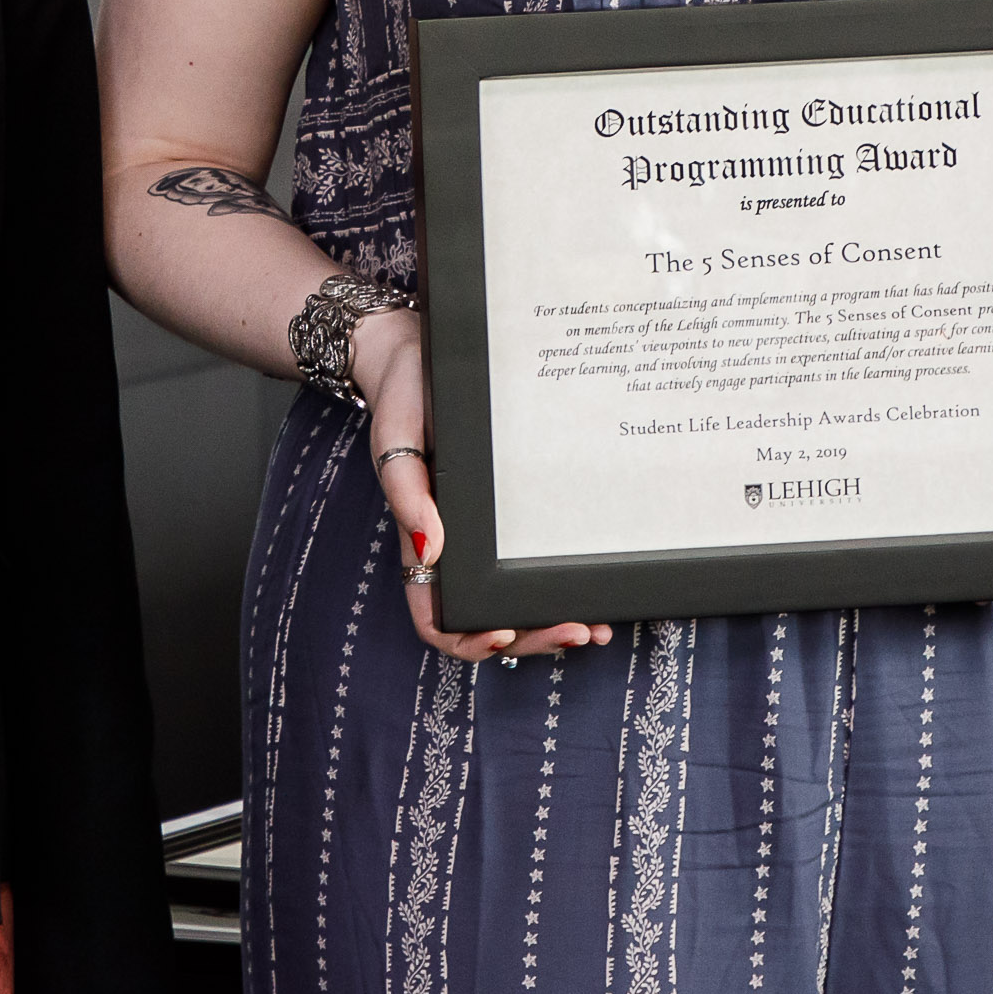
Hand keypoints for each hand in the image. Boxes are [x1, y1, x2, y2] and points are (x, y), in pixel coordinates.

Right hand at [361, 307, 608, 664]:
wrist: (419, 353)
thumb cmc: (403, 400)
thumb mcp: (395, 443)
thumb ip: (407, 497)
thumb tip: (428, 551)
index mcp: (423, 542)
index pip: (436, 618)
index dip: (468, 640)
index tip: (503, 634)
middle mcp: (458, 547)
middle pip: (492, 619)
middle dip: (534, 637)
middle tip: (577, 632)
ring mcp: (489, 533)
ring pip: (520, 598)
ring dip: (555, 619)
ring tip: (597, 626)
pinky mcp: (515, 510)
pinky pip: (537, 557)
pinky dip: (565, 579)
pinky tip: (595, 583)